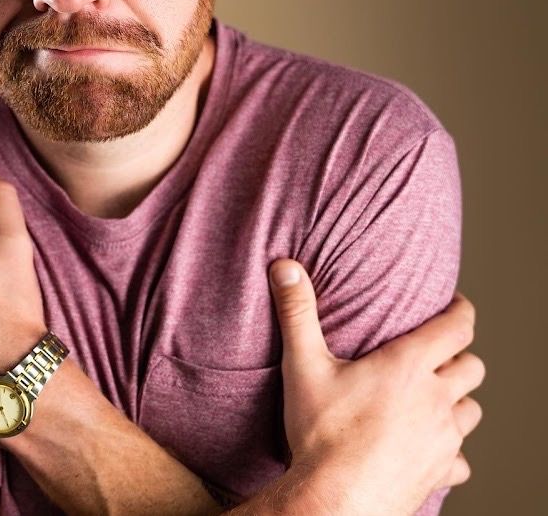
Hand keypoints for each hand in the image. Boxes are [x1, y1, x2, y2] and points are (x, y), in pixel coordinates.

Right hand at [267, 259, 483, 514]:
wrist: (336, 501)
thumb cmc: (322, 432)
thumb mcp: (303, 364)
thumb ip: (297, 312)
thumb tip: (285, 266)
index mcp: (408, 366)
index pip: (456, 328)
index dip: (461, 311)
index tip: (456, 303)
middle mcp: (436, 399)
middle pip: (472, 368)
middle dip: (459, 355)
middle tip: (440, 350)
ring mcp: (443, 440)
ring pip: (472, 411)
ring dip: (458, 399)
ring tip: (436, 395)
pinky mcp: (440, 473)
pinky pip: (461, 457)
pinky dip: (451, 448)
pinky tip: (430, 446)